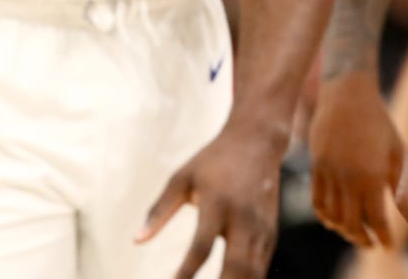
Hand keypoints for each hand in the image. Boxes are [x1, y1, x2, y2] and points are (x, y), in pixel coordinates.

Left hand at [137, 124, 282, 278]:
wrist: (258, 141)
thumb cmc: (212, 161)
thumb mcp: (182, 178)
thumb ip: (160, 210)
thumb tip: (136, 240)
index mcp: (218, 202)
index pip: (202, 245)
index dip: (187, 271)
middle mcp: (243, 217)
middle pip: (236, 266)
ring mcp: (261, 227)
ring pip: (253, 273)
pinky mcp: (271, 233)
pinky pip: (261, 268)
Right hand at [309, 71, 404, 248]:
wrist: (347, 96)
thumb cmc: (378, 122)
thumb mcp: (395, 150)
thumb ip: (396, 181)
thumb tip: (401, 208)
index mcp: (372, 177)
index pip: (377, 221)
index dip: (383, 238)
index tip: (389, 246)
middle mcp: (349, 180)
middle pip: (352, 225)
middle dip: (363, 239)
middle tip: (371, 244)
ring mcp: (329, 174)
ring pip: (333, 217)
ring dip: (344, 230)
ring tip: (354, 234)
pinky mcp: (316, 167)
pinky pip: (317, 201)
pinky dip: (325, 216)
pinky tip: (334, 220)